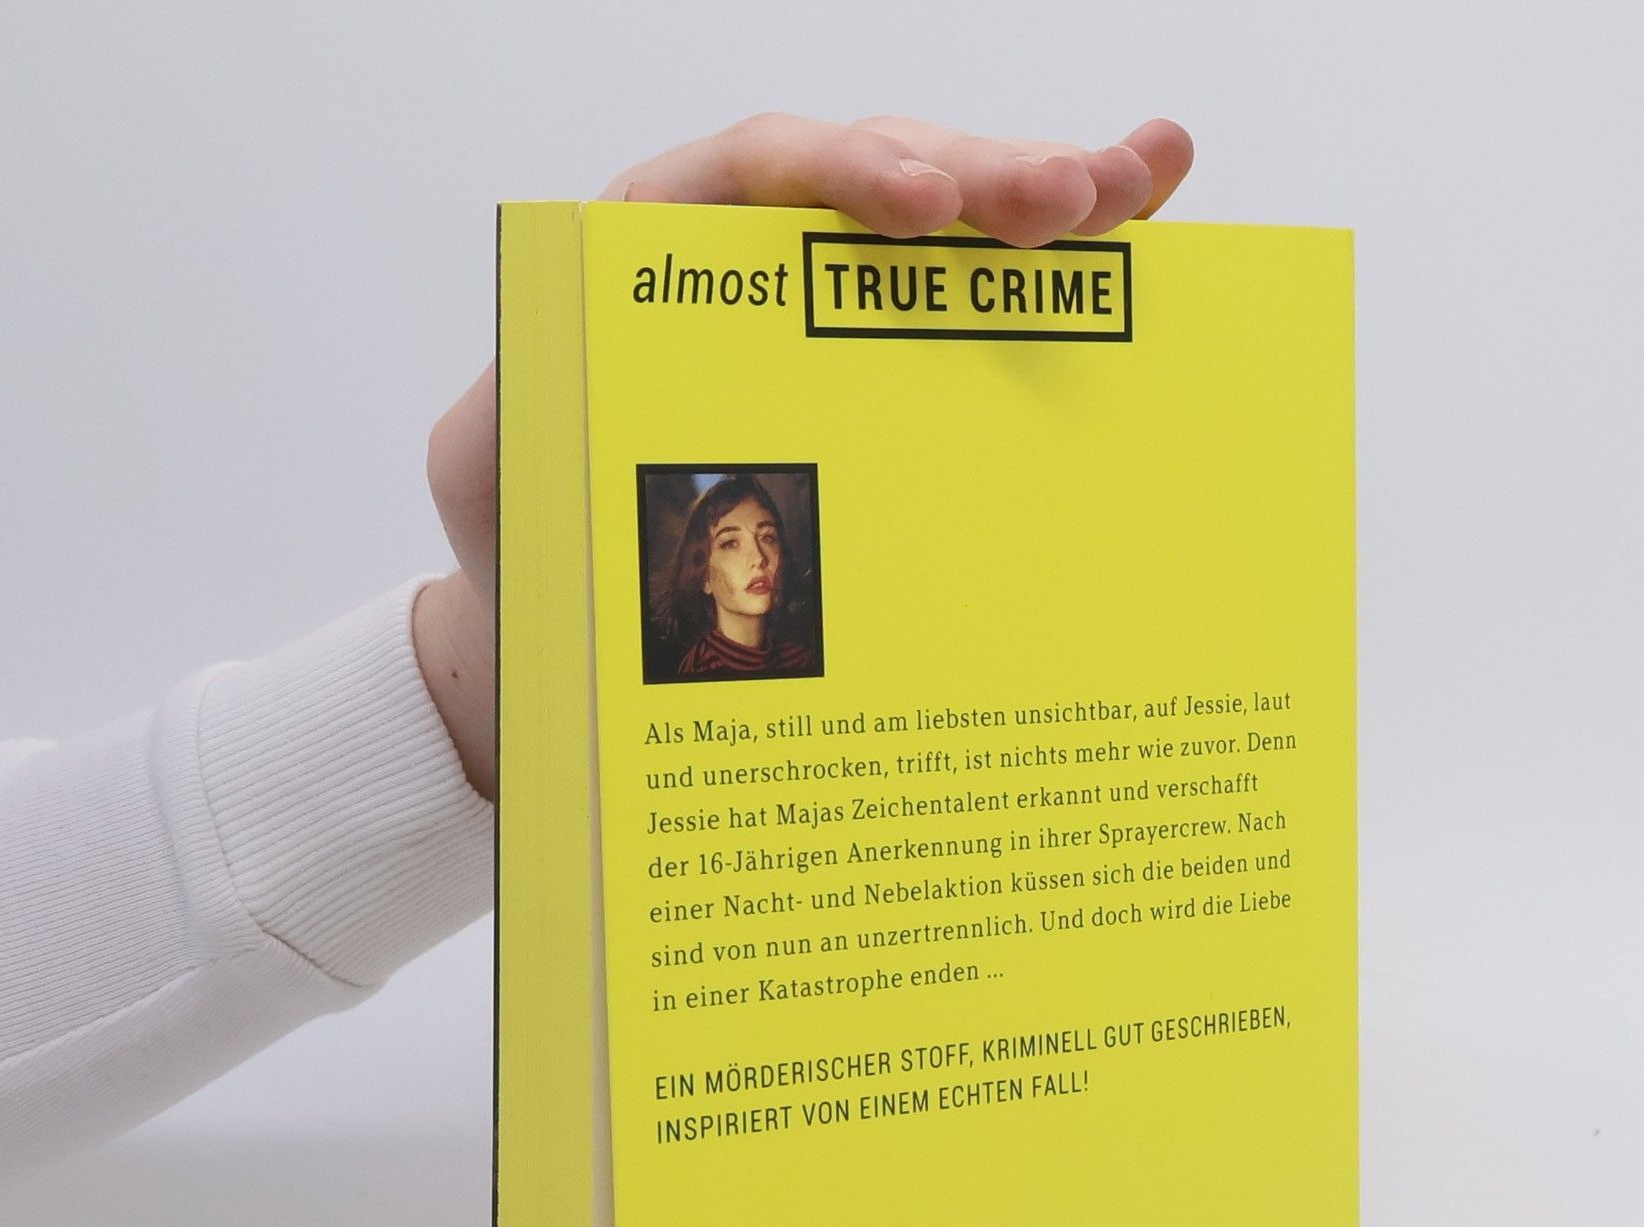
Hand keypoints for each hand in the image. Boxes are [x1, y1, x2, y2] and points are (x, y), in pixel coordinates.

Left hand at [414, 114, 1195, 798]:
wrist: (565, 639)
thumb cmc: (532, 557)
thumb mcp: (496, 482)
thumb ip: (508, 417)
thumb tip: (559, 399)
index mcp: (659, 266)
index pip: (758, 172)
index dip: (846, 171)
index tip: (923, 213)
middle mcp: (756, 273)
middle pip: (878, 184)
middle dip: (977, 179)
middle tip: (1072, 203)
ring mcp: (834, 326)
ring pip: (948, 233)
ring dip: (1045, 201)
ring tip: (1137, 184)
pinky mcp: (893, 386)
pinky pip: (979, 309)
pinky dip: (1061, 268)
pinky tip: (1147, 210)